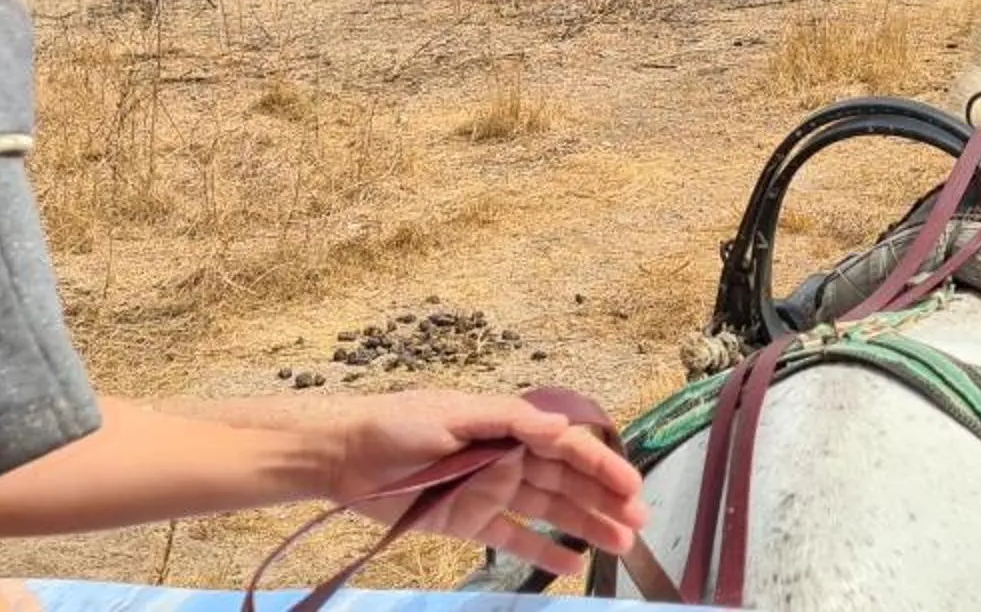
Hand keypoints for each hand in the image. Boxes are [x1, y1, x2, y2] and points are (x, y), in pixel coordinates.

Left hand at [322, 390, 649, 578]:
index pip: (566, 447)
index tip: (631, 487)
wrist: (341, 457)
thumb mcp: (450, 413)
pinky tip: (573, 567)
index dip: (601, 465)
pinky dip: (542, 552)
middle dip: (604, 499)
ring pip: (549, 510)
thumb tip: (559, 427)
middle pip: (566, 480)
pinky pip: (513, 538)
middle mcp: (506, 458)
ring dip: (585, 525)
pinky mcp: (467, 521)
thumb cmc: (395, 426)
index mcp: (507, 426)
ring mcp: (489, 491)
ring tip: (621, 545)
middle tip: (639, 523)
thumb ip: (507, 420)